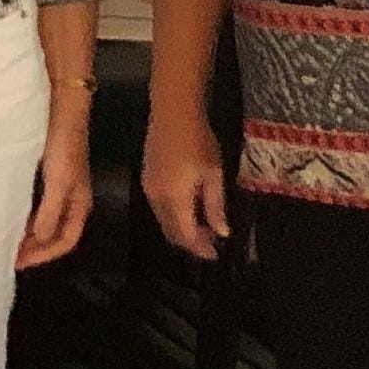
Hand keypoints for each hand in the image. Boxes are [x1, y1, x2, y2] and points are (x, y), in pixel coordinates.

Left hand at [17, 97, 94, 269]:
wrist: (62, 107)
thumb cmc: (63, 143)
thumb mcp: (60, 180)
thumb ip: (51, 211)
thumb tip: (37, 238)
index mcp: (79, 204)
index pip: (65, 242)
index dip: (43, 256)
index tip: (17, 262)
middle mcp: (71, 199)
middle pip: (54, 235)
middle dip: (34, 249)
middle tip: (7, 255)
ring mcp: (60, 187)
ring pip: (44, 221)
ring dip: (27, 234)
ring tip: (5, 239)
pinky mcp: (48, 174)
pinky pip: (36, 205)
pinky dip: (23, 215)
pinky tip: (7, 213)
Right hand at [141, 107, 229, 262]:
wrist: (173, 114)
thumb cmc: (199, 141)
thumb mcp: (214, 174)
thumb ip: (215, 206)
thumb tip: (221, 232)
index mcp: (174, 199)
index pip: (186, 235)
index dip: (200, 248)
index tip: (216, 254)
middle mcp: (156, 199)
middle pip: (171, 232)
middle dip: (191, 242)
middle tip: (212, 243)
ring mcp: (148, 189)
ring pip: (164, 221)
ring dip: (182, 229)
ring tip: (205, 227)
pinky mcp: (146, 180)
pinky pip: (159, 209)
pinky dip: (174, 216)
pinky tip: (189, 209)